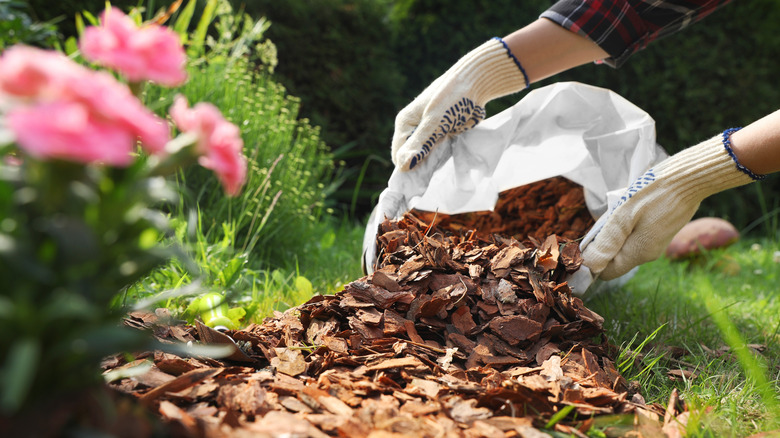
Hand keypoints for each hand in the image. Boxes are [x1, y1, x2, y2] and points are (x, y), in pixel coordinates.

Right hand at [391, 37, 527, 170]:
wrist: (476, 83)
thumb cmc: (452, 99)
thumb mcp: (434, 122)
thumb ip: (420, 144)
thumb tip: (403, 166)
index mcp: (405, 123)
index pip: (398, 154)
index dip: (406, 168)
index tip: (419, 181)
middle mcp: (414, 128)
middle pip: (410, 156)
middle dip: (419, 167)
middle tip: (432, 176)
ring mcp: (429, 132)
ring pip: (425, 156)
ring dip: (431, 164)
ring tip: (441, 170)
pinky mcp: (443, 134)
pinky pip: (438, 152)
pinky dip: (442, 158)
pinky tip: (448, 163)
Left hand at [581, 130, 760, 279]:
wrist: (690, 177)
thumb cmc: (654, 193)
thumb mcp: (624, 216)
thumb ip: (607, 242)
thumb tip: (590, 266)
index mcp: (639, 253)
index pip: (607, 272)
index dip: (591, 263)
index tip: (581, 245)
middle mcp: (648, 253)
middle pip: (615, 259)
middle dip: (601, 247)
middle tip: (597, 223)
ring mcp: (656, 243)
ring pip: (624, 247)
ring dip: (613, 236)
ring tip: (612, 215)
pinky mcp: (660, 231)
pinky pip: (635, 237)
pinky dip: (625, 229)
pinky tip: (626, 211)